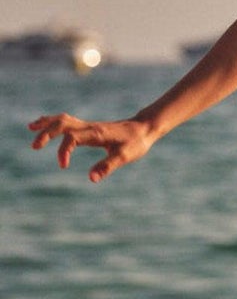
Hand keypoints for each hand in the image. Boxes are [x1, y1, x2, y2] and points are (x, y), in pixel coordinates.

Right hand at [27, 114, 158, 182]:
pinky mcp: (89, 127)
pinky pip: (67, 122)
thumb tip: (91, 179)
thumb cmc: (136, 142)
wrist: (144, 128)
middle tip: (35, 146)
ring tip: (31, 128)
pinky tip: (44, 125)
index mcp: (97, 133)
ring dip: (46, 124)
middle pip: (63, 124)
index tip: (63, 166)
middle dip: (47, 133)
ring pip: (63, 120)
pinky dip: (53, 122)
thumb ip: (108, 166)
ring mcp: (88, 125)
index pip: (73, 137)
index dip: (64, 150)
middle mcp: (90, 127)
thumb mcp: (125, 156)